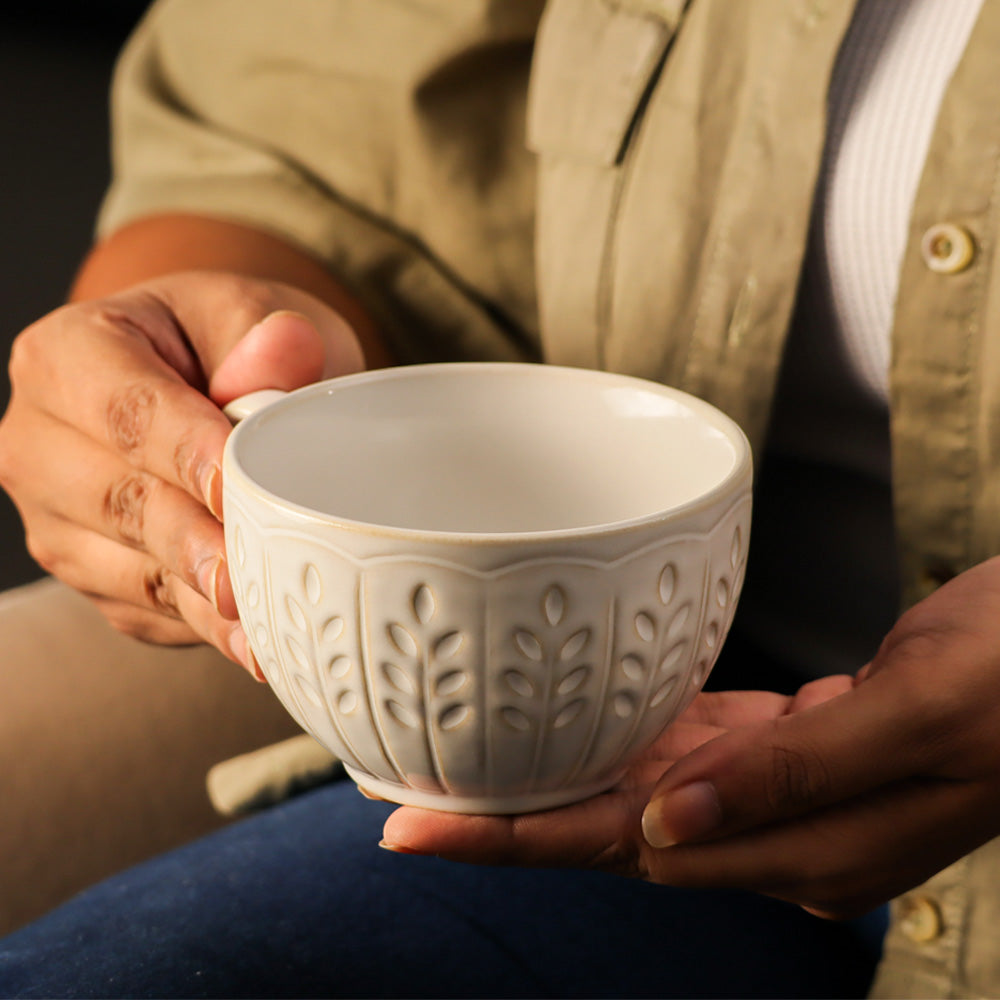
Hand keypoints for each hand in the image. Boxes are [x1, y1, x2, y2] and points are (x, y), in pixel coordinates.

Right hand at [0, 271, 364, 673]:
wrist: (210, 380)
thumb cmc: (228, 342)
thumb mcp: (253, 314)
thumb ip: (266, 336)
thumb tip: (287, 349)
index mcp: (68, 355)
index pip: (126, 411)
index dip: (183, 453)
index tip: (234, 489)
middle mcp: (40, 440)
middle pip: (116, 501)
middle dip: (191, 543)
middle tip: (248, 577)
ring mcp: (56, 515)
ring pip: (127, 569)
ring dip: (200, 601)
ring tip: (262, 625)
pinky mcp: (91, 570)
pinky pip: (144, 608)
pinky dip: (204, 627)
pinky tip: (254, 641)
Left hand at [382, 558, 999, 917]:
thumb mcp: (922, 713)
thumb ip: (796, 772)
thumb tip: (668, 824)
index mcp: (808, 841)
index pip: (625, 849)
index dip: (516, 838)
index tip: (413, 826)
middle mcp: (783, 829)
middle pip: (615, 826)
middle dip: (511, 815)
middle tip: (408, 792)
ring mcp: (789, 789)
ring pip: (646, 788)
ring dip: (560, 777)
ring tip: (470, 760)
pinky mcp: (798, 740)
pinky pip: (692, 746)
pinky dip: (630, 735)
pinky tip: (584, 714)